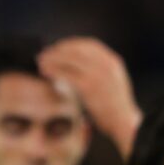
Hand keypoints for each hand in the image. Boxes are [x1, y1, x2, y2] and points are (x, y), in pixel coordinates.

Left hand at [37, 36, 141, 157]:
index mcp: (112, 61)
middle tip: (44, 53)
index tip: (58, 46)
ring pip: (69, 59)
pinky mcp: (88, 86)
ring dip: (52, 58)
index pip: (89, 44)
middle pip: (76, 49)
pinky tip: (45, 72)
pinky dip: (53, 70)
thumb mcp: (113, 80)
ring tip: (41, 62)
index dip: (70, 43)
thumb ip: (100, 69)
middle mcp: (105, 64)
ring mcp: (97, 74)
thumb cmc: (114, 104)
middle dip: (58, 49)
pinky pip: (66, 73)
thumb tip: (78, 62)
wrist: (122, 121)